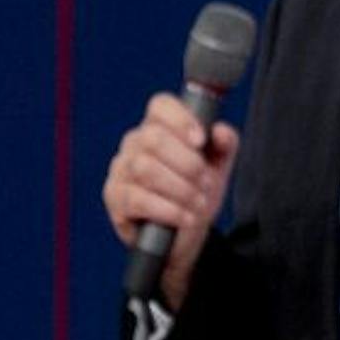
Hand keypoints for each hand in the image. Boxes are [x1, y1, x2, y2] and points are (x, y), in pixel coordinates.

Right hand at [101, 92, 239, 309]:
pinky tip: (186, 217)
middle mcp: (135, 143)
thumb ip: (224, 144)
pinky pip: (138, 199)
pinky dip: (169, 210)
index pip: (160, 105)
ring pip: (145, 169)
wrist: (185, 234)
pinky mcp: (114, 198)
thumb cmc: (198, 190)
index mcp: (159, 126)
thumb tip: (221, 131)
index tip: (201, 140)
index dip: (181, 119)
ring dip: (180, 188)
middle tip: (205, 181)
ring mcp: (120, 170)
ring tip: (199, 203)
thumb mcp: (218, 165)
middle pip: (153, 138)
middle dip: (187, 163)